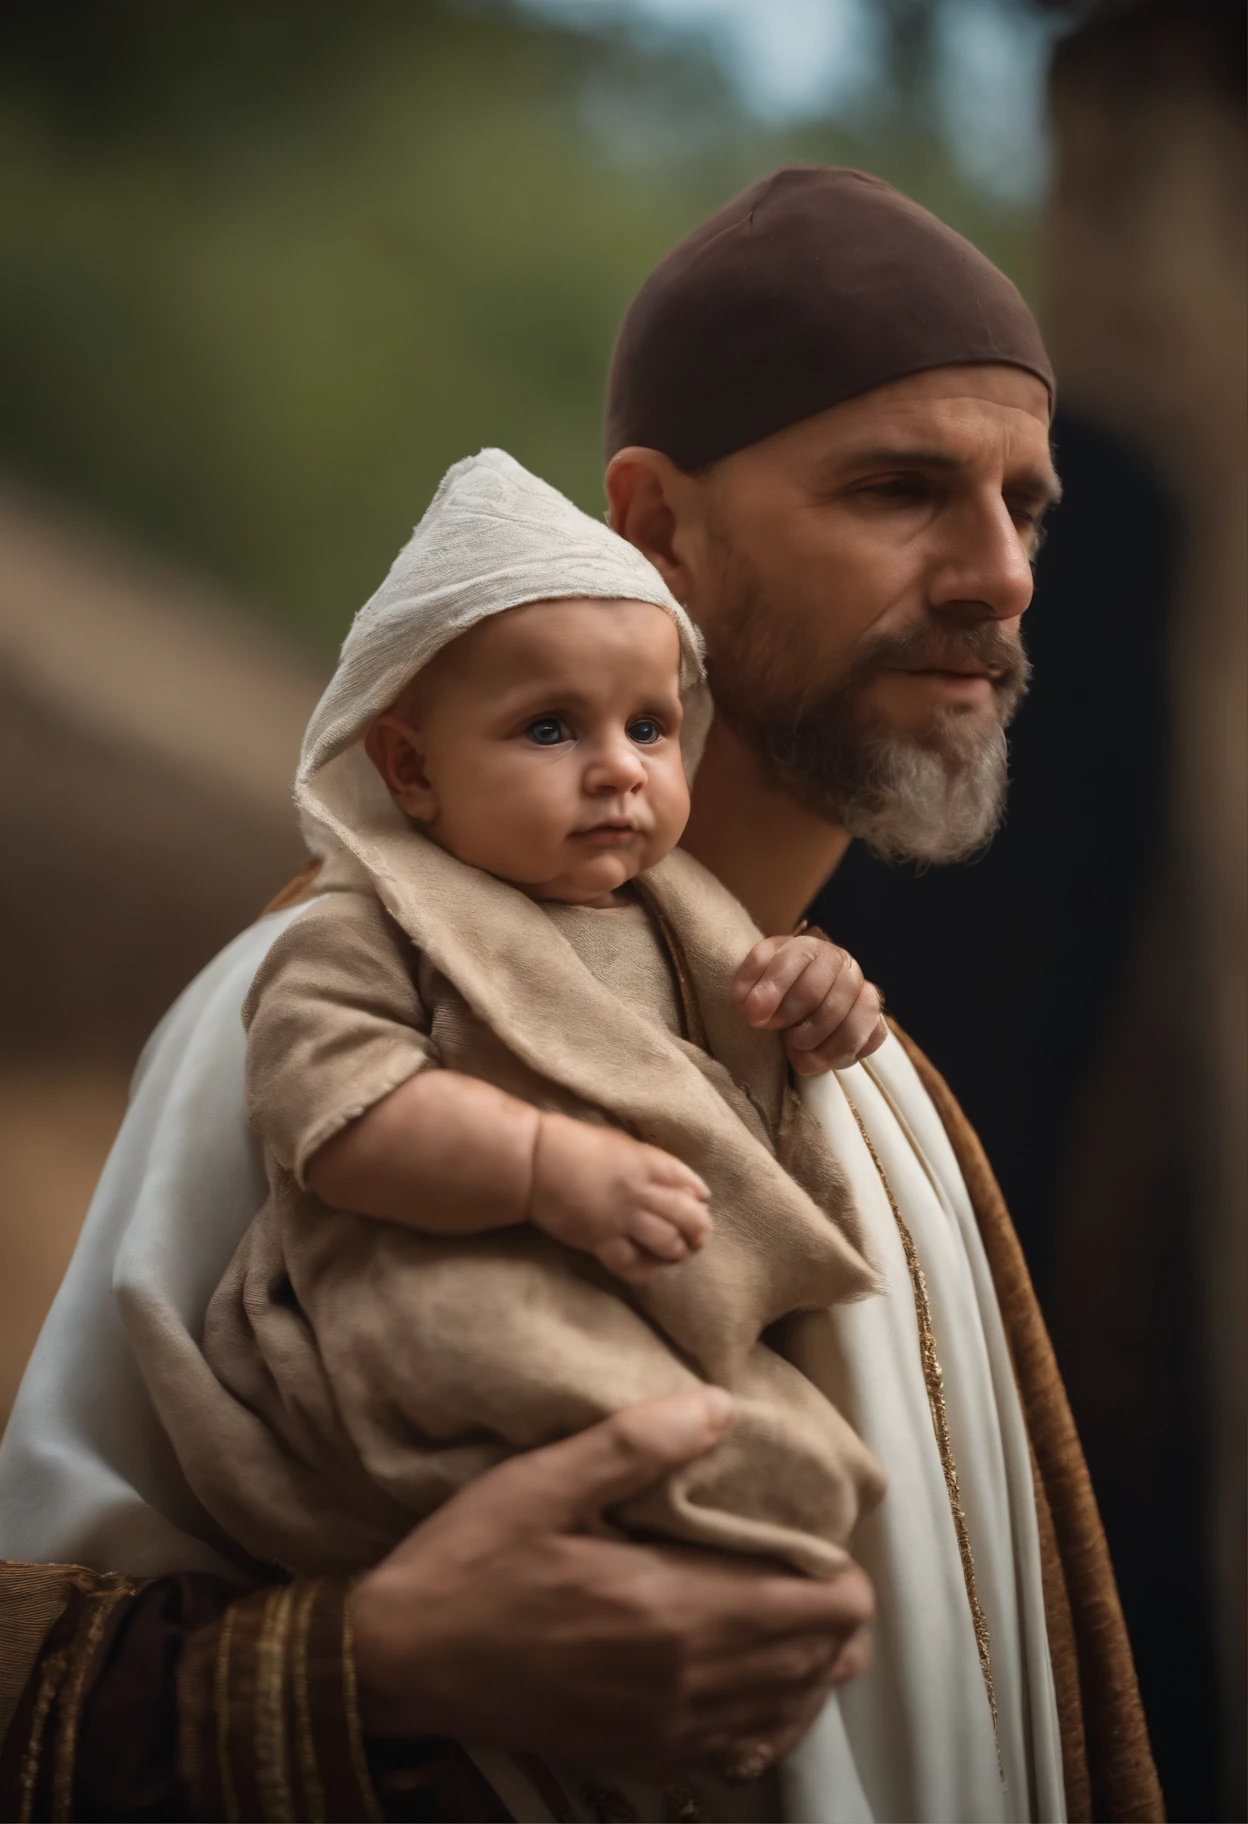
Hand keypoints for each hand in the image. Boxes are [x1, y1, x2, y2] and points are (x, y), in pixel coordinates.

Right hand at [350, 1391, 873, 1776]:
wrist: (401, 1664)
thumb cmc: (469, 1563)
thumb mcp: (541, 1481)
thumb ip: (635, 1443)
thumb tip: (720, 1406)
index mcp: (672, 1609)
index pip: (814, 1610)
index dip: (845, 1578)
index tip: (829, 1539)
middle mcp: (684, 1681)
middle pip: (816, 1663)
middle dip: (839, 1620)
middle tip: (827, 1571)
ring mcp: (665, 1729)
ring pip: (788, 1712)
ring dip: (814, 1669)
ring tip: (811, 1623)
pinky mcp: (641, 1755)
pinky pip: (742, 1751)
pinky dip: (773, 1719)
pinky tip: (765, 1688)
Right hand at [529, 1113, 710, 1283]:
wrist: (534, 1162)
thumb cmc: (572, 1144)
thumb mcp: (618, 1142)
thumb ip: (646, 1160)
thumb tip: (672, 1179)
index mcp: (646, 1162)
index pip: (688, 1182)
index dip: (698, 1194)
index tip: (701, 1202)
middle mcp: (640, 1192)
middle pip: (686, 1216)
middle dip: (699, 1230)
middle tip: (698, 1237)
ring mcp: (622, 1218)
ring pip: (667, 1242)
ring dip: (679, 1251)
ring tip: (679, 1254)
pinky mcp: (601, 1241)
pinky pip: (633, 1265)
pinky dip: (648, 1272)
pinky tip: (654, 1271)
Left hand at [733, 934, 887, 1074]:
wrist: (799, 1000)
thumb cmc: (774, 990)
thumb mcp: (753, 980)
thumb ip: (746, 988)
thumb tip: (754, 1008)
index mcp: (810, 947)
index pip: (797, 958)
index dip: (773, 987)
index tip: (753, 1016)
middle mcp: (843, 964)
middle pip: (817, 992)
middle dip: (789, 1017)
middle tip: (773, 1030)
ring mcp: (863, 991)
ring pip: (847, 1019)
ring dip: (813, 1041)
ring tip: (793, 1049)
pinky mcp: (875, 1021)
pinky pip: (869, 1039)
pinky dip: (838, 1055)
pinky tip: (814, 1059)